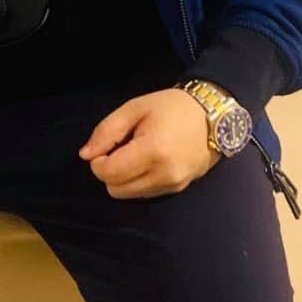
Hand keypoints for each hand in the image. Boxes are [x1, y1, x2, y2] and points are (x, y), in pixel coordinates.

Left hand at [77, 88, 216, 199]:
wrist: (215, 115)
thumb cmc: (173, 107)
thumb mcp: (135, 108)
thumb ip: (107, 131)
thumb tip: (86, 155)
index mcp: (152, 150)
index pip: (109, 173)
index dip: (98, 161)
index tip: (106, 146)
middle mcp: (164, 174)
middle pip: (115, 189)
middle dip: (109, 171)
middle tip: (120, 149)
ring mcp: (173, 185)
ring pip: (129, 195)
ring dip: (124, 178)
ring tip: (136, 153)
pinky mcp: (179, 189)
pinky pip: (145, 194)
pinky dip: (139, 181)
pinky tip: (148, 161)